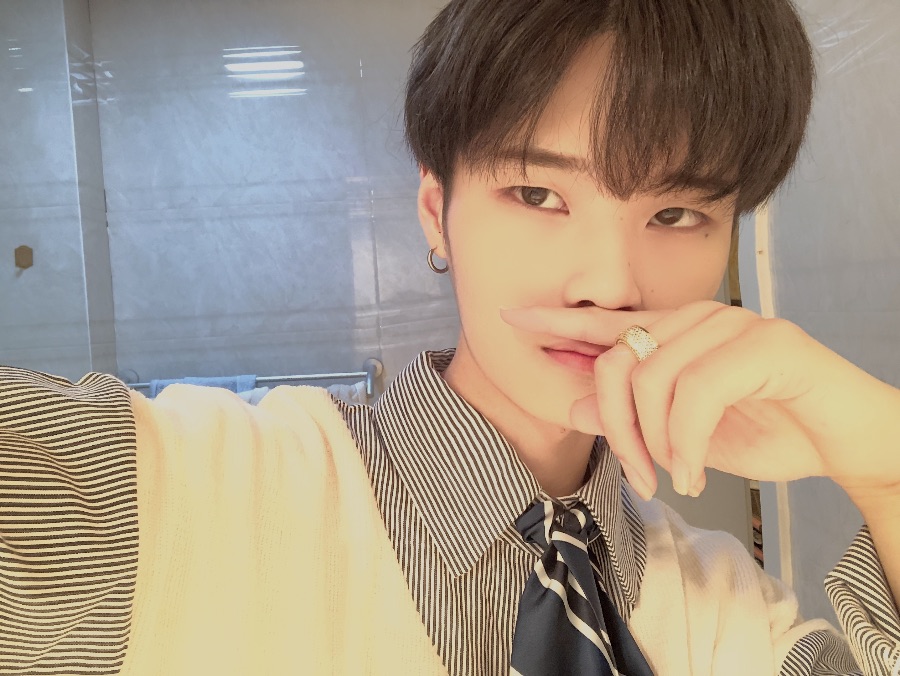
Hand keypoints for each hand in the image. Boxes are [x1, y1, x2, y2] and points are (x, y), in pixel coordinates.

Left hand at [501, 300, 899, 502]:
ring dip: (655, 444)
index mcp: (676, 332)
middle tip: (638, 474)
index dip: (558, 322)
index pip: (607, 324)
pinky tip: (696, 472)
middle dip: (616, 430)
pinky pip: (697, 394)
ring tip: (676, 474)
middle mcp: (698, 318)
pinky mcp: (766, 343)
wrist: (846, 441)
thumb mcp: (682, 434)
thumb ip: (631, 417)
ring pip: (652, 380)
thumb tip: (572, 406)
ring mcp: (733, 325)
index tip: (512, 320)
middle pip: (617, 363)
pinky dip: (688, 444)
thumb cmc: (769, 430)